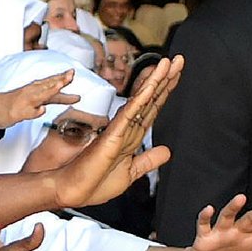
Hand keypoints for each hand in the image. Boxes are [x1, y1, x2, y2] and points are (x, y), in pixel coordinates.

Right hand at [0, 70, 79, 132]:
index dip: (62, 77)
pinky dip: (35, 112)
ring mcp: (25, 101)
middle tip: (71, 75)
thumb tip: (70, 97)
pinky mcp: (19, 112)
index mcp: (36, 88)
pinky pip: (28, 112)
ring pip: (39, 95)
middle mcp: (31, 92)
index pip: (51, 81)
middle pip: (48, 85)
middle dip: (60, 80)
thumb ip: (53, 97)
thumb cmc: (16, 103)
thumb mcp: (37, 98)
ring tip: (59, 85)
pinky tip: (41, 111)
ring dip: (49, 90)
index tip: (73, 72)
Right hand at [44, 54, 181, 211]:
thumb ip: (147, 160)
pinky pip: (128, 115)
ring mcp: (119, 130)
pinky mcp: (111, 137)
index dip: (165, 90)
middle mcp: (126, 128)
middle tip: (179, 59)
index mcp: (131, 136)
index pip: (152, 108)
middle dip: (165, 79)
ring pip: (141, 101)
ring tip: (167, 63)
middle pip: (150, 99)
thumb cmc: (95, 183)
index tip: (176, 73)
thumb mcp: (130, 173)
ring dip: (154, 81)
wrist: (72, 191)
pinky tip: (151, 87)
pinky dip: (140, 100)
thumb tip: (167, 151)